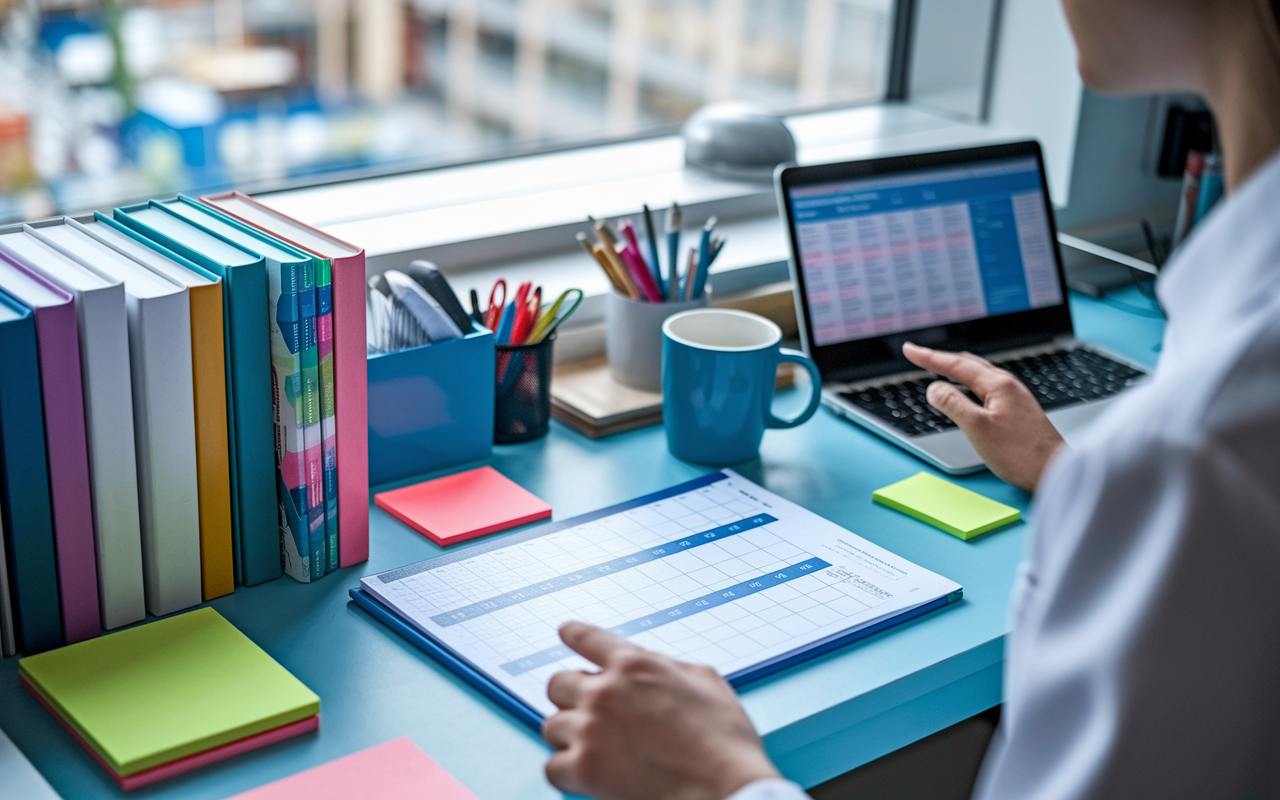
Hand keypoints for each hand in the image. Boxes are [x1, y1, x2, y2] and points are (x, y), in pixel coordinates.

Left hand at [543, 622, 780, 799]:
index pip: (587, 638)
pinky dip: (567, 773)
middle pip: (557, 684)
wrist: (725, 790)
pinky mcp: (584, 769)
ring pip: (551, 726)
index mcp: (634, 665)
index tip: (565, 632)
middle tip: (589, 713)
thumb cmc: (725, 741)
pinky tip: (587, 775)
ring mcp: (590, 729)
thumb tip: (652, 666)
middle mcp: (605, 691)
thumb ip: (668, 667)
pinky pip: (552, 766)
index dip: (573, 633)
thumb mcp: (706, 682)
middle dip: (571, 697)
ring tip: (593, 749)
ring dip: (569, 737)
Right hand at [902, 343, 1064, 491]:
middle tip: (919, 355)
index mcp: (998, 385)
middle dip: (941, 359)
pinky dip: (969, 382)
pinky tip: (968, 391)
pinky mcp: (1018, 411)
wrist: (1054, 471)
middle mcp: (1009, 386)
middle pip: (969, 364)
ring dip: (956, 369)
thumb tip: (934, 388)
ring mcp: (1015, 397)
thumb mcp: (977, 428)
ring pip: (979, 375)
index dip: (929, 357)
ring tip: (939, 367)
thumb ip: (953, 405)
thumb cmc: (1021, 454)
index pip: (955, 365)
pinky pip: (987, 387)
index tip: (909, 350)